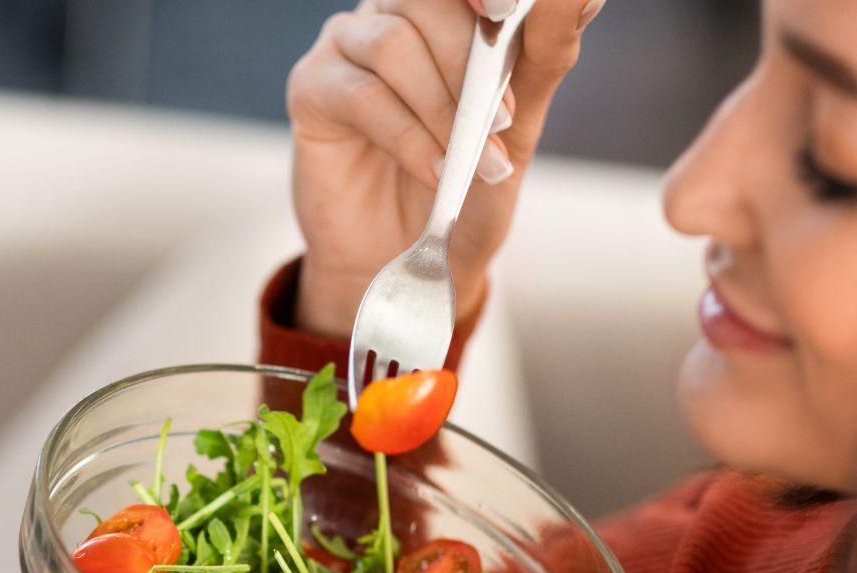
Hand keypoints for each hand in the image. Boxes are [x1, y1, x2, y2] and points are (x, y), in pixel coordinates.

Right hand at [287, 0, 606, 336]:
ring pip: (393, 44)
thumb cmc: (469, 189)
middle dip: (469, 61)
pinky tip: (435, 173)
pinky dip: (409, 138)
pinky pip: (363, 96)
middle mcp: (391, 14)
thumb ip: (545, 54)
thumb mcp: (519, 124)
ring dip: (442, 109)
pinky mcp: (311, 88)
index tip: (507, 10)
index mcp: (442, 12)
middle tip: (500, 123)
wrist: (419, 263)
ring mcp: (347, 46)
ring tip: (472, 164)